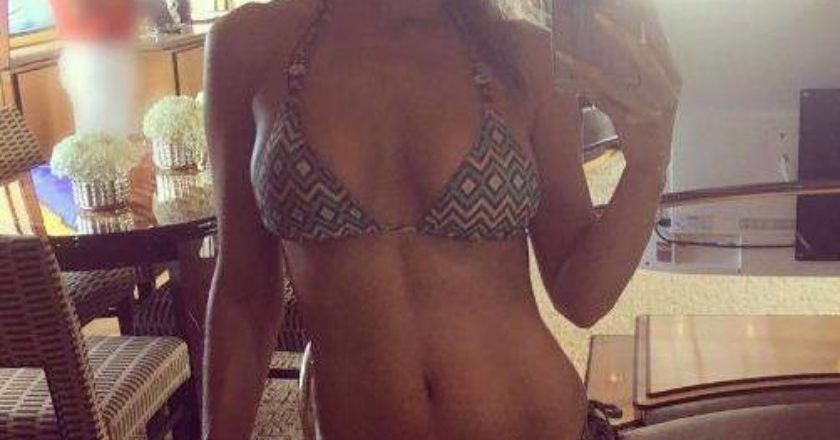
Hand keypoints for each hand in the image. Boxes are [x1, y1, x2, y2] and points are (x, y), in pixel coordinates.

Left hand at [556, 9, 681, 170]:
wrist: (653, 161)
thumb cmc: (647, 119)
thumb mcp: (651, 91)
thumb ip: (638, 67)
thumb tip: (611, 36)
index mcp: (672, 76)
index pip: (659, 40)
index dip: (647, 19)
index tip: (638, 1)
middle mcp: (667, 89)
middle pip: (642, 56)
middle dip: (619, 34)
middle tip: (598, 16)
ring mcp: (651, 107)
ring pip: (615, 82)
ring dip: (588, 66)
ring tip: (569, 51)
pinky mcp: (633, 123)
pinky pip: (603, 103)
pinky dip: (585, 91)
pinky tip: (569, 80)